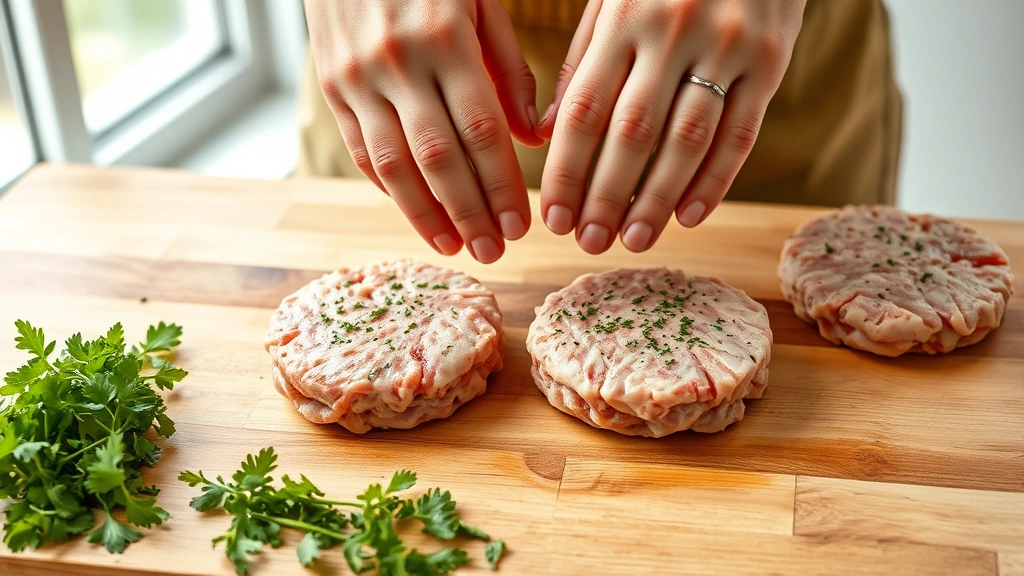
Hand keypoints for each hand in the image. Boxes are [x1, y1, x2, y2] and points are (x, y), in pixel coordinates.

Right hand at [305, 0, 543, 262]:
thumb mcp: (480, 0)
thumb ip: (508, 67)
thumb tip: (532, 137)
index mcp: (445, 38)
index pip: (480, 129)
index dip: (501, 185)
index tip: (522, 226)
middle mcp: (397, 63)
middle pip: (438, 157)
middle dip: (469, 212)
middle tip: (494, 252)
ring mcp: (357, 78)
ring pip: (394, 165)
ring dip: (425, 215)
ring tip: (454, 247)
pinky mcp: (331, 87)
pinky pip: (361, 150)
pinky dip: (389, 189)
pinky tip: (416, 213)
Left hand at [536, 0, 805, 252]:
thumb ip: (583, 62)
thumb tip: (550, 134)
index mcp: (624, 18)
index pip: (585, 110)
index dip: (567, 171)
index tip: (554, 218)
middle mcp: (673, 32)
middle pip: (633, 132)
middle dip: (607, 196)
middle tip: (589, 242)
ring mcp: (727, 47)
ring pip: (687, 140)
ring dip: (658, 199)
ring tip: (634, 240)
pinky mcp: (772, 60)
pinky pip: (740, 132)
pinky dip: (715, 180)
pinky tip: (691, 216)